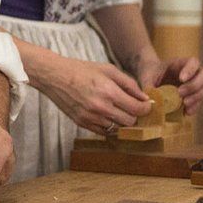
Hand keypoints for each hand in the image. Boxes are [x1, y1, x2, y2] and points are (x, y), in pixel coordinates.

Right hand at [31, 51, 152, 135]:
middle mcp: (101, 108)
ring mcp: (91, 118)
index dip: (146, 108)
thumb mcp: (109, 69)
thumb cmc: (82, 70)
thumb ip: (129, 84)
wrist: (55, 76)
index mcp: (109, 92)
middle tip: (133, 108)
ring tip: (118, 110)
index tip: (146, 105)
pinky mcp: (82, 124)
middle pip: (130, 122)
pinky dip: (109, 125)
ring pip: (118, 129)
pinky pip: (104, 132)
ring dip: (122, 121)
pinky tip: (107, 114)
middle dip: (135, 115)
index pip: (137, 109)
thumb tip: (144, 97)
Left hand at [139, 57, 202, 113]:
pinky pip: (200, 101)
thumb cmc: (150, 73)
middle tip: (180, 93)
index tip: (181, 79)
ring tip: (184, 103)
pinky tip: (186, 112)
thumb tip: (152, 100)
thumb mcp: (146, 76)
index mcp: (181, 63)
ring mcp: (195, 84)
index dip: (190, 70)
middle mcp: (192, 72)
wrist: (151, 79)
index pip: (193, 62)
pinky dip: (195, 106)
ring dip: (197, 96)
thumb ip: (149, 85)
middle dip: (195, 85)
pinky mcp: (193, 96)